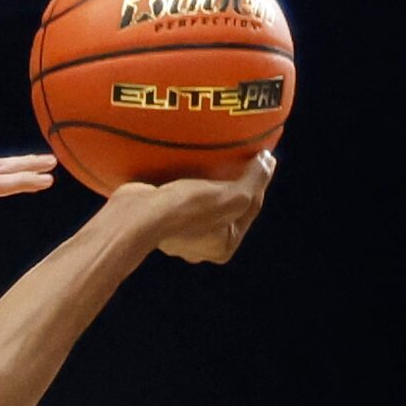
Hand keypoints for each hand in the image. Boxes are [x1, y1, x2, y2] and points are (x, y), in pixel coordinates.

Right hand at [115, 152, 274, 263]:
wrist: (136, 215)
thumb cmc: (187, 209)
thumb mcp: (231, 195)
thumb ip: (254, 180)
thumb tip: (269, 161)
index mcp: (223, 247)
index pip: (250, 209)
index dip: (259, 181)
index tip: (263, 157)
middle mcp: (201, 247)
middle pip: (226, 207)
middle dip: (232, 184)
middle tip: (237, 157)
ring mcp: (177, 235)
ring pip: (201, 203)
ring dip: (207, 183)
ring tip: (211, 158)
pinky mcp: (158, 220)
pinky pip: (179, 198)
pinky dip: (185, 182)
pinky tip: (185, 162)